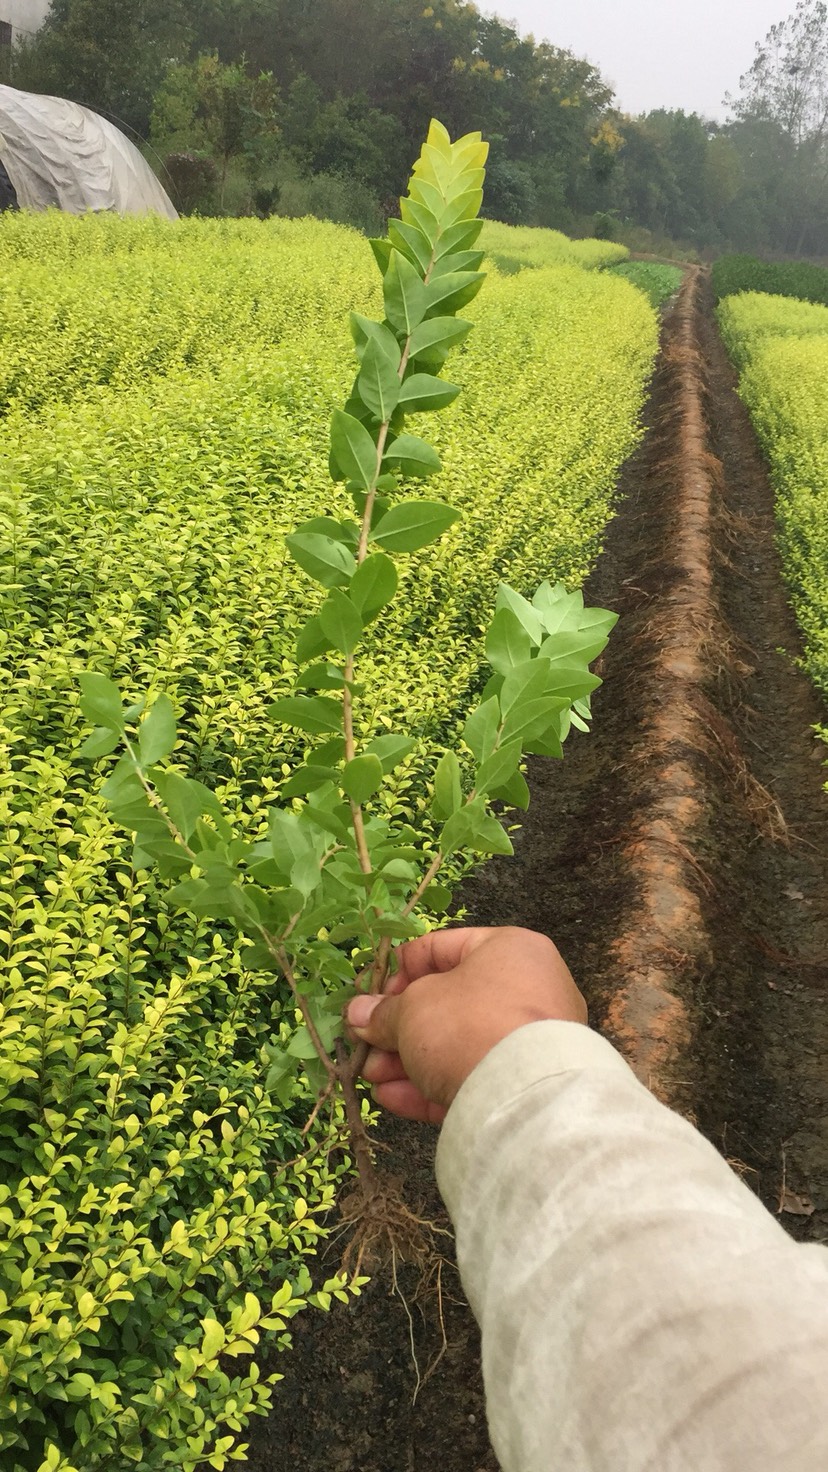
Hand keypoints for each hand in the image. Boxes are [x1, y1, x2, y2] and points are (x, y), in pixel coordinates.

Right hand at [346, 926, 586, 1123]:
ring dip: (405, 1060)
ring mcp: (525, 1041)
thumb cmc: (467, 1024)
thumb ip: (384, 1011)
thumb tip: (358, 1013)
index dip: (398, 972)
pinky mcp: (519, 1085)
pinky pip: (468, 1076)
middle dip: (397, 1026)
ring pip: (453, 1045)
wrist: (521, 1095)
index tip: (371, 998)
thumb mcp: (415, 1007)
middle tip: (365, 1041)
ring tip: (370, 1074)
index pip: (442, 948)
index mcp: (508, 951)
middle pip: (445, 1004)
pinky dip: (428, 1084)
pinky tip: (390, 1097)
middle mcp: (525, 989)